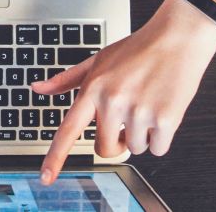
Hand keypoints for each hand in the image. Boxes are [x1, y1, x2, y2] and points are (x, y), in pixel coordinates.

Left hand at [32, 0, 215, 183]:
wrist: (177, 37)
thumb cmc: (138, 49)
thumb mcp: (98, 60)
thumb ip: (67, 79)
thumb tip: (38, 89)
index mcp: (93, 89)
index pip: (69, 130)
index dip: (55, 157)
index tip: (46, 177)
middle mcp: (113, 101)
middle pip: (105, 149)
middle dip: (116, 141)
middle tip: (127, 120)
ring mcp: (139, 111)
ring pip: (135, 148)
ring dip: (142, 135)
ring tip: (147, 104)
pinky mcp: (165, 119)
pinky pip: (158, 149)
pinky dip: (162, 137)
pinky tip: (162, 110)